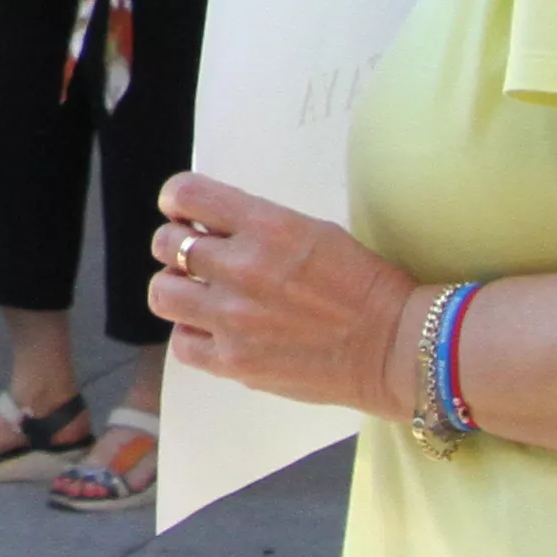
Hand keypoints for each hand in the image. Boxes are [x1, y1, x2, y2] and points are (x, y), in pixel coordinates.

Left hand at [148, 172, 425, 412]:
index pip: (186, 194)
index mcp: (266, 226)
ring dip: (176, 290)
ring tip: (199, 296)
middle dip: (177, 246)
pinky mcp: (234, 362)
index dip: (176, 201)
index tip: (182, 211)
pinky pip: (181, 344)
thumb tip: (210, 226)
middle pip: (165, 245)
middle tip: (196, 258)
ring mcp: (233, 318)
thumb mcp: (313, 231)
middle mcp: (242, 268)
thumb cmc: (363, 285)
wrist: (394, 347)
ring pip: (162, 293)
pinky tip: (214, 332)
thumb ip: (258, 227)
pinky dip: (193, 336)